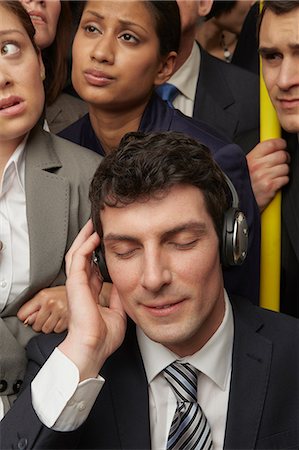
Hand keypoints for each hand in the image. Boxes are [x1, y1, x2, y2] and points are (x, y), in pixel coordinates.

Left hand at [17, 286, 67, 333]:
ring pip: (45, 329)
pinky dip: (58, 327)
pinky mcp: (67, 320)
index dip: (26, 317)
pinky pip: (56, 330)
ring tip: (55, 317)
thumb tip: (25, 320)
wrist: (83, 291)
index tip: (30, 316)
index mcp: (43, 296)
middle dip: (40, 322)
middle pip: (35, 325)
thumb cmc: (64, 294)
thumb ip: (35, 305)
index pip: (23, 314)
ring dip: (49, 326)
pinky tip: (61, 319)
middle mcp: (50, 304)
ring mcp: (59, 312)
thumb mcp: (48, 293)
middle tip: (47, 315)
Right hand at [59, 220, 126, 380]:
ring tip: (93, 223)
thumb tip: (127, 281)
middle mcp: (81, 285)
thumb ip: (118, 295)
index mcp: (89, 292)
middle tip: (97, 224)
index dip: (97, 252)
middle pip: (82, 255)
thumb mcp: (117, 310)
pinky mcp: (74, 283)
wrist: (93, 348)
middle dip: (88, 239)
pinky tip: (94, 235)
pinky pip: (78, 258)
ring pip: (77, 252)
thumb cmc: (103, 337)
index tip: (106, 240)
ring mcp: (76, 283)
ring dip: (85, 237)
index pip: (91, 265)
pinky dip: (85, 245)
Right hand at [246, 138, 289, 211]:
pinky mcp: (270, 187)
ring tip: (275, 175)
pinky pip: (285, 179)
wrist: (235, 201)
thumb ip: (257, 156)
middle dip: (284, 159)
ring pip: (285, 167)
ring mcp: (264, 176)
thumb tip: (272, 148)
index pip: (272, 144)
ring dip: (283, 171)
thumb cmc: (241, 184)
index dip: (280, 144)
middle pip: (282, 155)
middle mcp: (258, 166)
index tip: (281, 146)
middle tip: (280, 162)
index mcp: (251, 158)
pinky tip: (274, 183)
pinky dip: (282, 181)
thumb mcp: (243, 165)